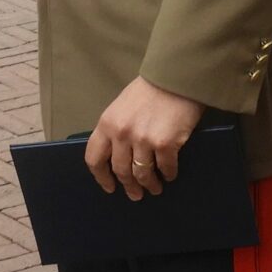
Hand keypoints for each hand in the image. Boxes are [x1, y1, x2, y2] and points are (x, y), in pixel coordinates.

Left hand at [84, 78, 204, 199]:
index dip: (101, 177)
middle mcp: (122, 134)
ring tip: (154, 188)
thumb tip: (117, 154)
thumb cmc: (150, 89)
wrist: (176, 77)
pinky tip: (169, 175)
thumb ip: (116, 128)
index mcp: (107, 124)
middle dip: (129, 186)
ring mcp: (143, 140)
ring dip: (149, 184)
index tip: (109, 186)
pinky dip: (168, 175)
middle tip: (135, 194)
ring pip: (142, 174)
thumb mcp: (122, 107)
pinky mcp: (165, 144)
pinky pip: (165, 168)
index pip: (94, 159)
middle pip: (120, 171)